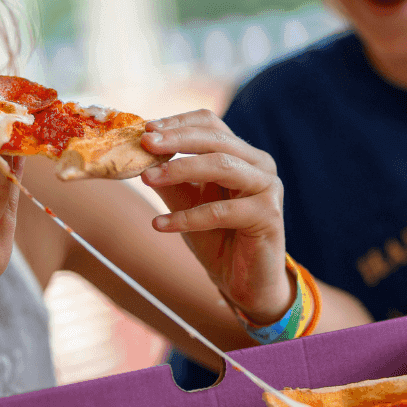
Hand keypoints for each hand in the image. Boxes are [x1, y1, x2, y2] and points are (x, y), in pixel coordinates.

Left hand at [139, 111, 292, 324]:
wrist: (246, 283)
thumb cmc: (217, 239)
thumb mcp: (186, 202)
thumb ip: (169, 178)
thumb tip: (138, 155)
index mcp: (241, 154)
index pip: (210, 123)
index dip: (178, 123)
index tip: (146, 129)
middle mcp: (259, 164)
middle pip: (216, 139)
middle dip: (177, 139)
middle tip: (145, 143)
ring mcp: (267, 187)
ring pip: (221, 165)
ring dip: (180, 169)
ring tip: (147, 179)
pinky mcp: (268, 215)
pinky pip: (221, 211)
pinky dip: (187, 217)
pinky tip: (160, 224)